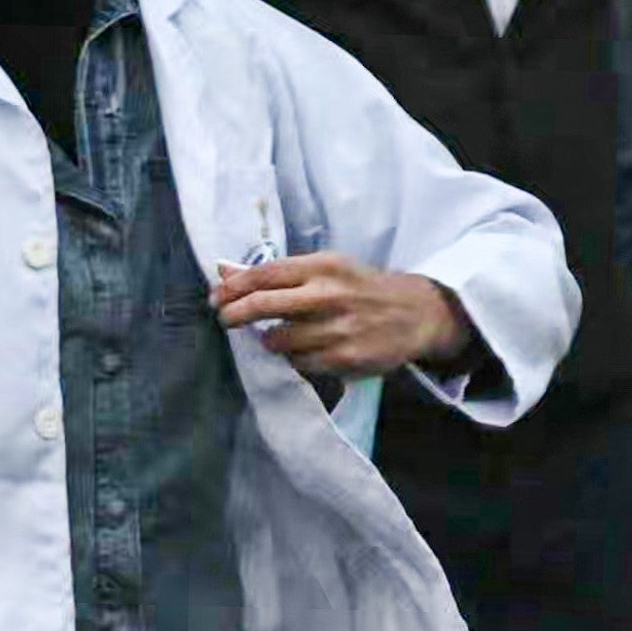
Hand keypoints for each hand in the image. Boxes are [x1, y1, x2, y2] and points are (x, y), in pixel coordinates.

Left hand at [215, 252, 474, 381]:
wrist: (415, 314)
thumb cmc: (361, 288)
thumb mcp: (325, 269)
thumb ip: (277, 273)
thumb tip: (223, 270)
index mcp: (322, 267)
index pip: (264, 274)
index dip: (233, 287)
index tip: (216, 298)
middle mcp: (329, 295)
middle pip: (264, 305)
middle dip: (235, 315)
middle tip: (225, 321)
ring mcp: (339, 329)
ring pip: (279, 340)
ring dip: (269, 341)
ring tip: (276, 338)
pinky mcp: (347, 357)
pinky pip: (302, 363)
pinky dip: (295, 359)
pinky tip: (303, 351)